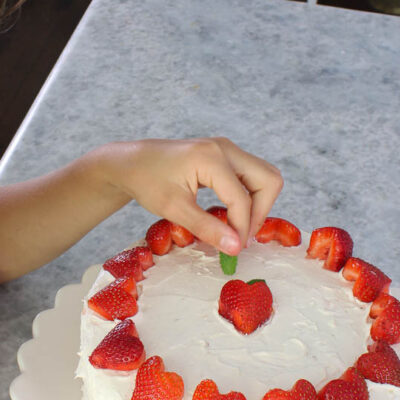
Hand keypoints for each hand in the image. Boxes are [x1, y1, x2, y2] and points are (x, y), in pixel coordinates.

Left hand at [104, 138, 282, 253]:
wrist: (131, 163)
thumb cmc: (147, 182)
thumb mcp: (174, 209)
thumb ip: (206, 228)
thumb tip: (236, 248)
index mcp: (212, 158)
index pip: (242, 199)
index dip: (242, 229)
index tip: (232, 251)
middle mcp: (225, 148)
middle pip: (268, 180)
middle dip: (261, 211)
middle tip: (242, 236)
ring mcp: (226, 149)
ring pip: (263, 176)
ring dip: (257, 204)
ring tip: (237, 227)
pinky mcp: (223, 155)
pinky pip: (250, 176)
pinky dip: (247, 196)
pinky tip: (229, 214)